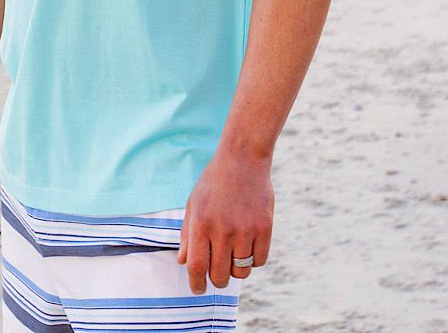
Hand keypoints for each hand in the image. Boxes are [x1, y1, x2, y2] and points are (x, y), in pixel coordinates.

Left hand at [176, 150, 273, 293]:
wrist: (242, 159)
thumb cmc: (213, 182)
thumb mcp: (194, 203)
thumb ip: (186, 234)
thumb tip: (183, 263)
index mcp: (201, 224)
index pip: (197, 267)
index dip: (196, 283)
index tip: (198, 289)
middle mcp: (223, 230)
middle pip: (220, 276)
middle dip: (217, 279)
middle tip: (217, 271)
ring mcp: (245, 230)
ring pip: (241, 272)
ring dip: (235, 269)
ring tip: (232, 254)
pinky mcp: (264, 228)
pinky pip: (259, 260)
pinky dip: (253, 259)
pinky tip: (247, 246)